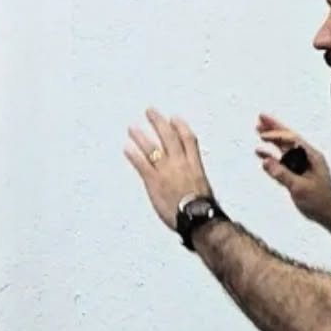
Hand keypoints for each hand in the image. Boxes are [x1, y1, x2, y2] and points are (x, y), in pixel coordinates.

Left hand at [124, 109, 214, 228]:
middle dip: (159, 123)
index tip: (174, 118)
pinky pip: (142, 164)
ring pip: (153, 148)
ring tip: (132, 128)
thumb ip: (194, 183)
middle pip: (169, 137)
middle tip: (150, 112)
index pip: (188, 139)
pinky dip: (133, 155)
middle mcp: (181, 164)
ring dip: (141, 136)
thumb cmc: (203, 210)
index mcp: (195, 165)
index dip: (180, 126)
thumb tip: (192, 187)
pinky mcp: (154, 181)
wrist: (199, 218)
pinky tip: (126, 148)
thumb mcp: (203, 190)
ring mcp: (167, 171)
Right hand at [255, 114, 330, 226]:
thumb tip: (266, 161)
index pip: (292, 140)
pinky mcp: (297, 172)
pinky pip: (282, 159)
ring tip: (258, 130)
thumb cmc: (321, 201)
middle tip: (261, 117)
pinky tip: (262, 153)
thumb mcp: (300, 188)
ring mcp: (302, 164)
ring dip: (272, 138)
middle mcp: (307, 157)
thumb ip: (282, 174)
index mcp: (311, 156)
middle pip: (288, 137)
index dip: (277, 135)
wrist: (330, 213)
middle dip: (274, 127)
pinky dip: (271, 154)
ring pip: (284, 146)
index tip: (263, 136)